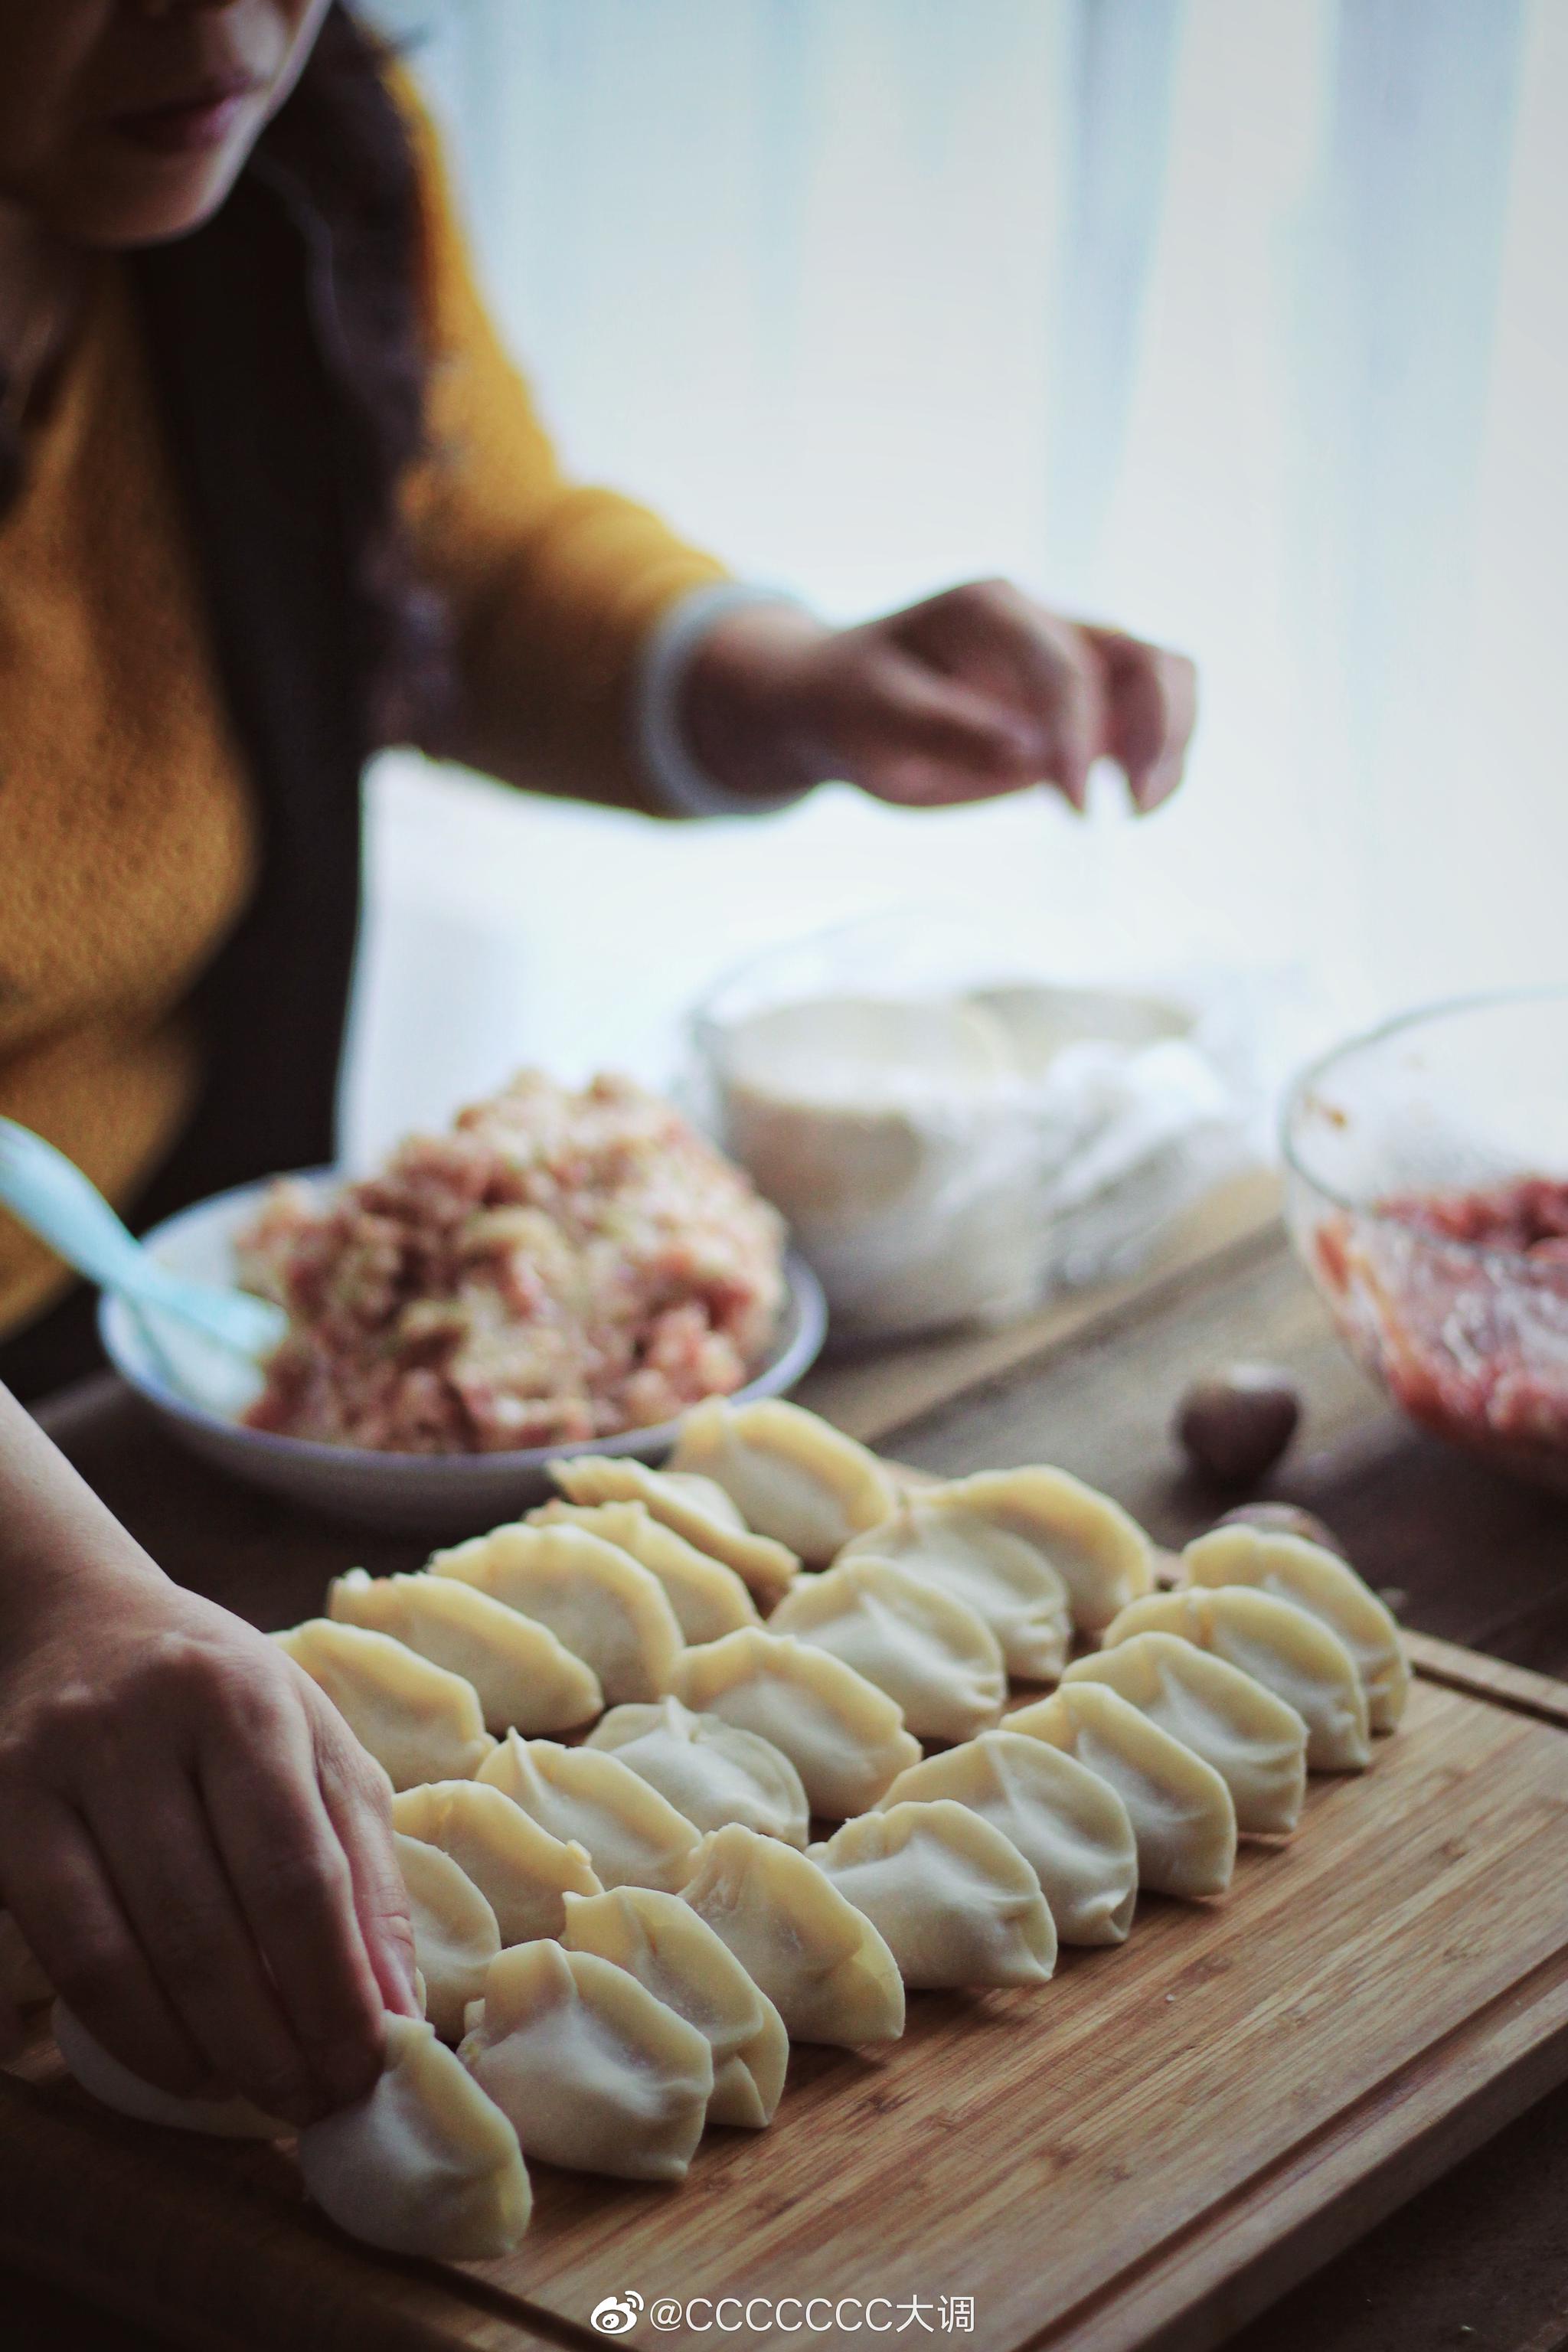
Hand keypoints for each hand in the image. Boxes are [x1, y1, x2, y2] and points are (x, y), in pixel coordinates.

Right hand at [0, 1391, 416, 2123]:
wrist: (80, 1620)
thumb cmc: (225, 1697)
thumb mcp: (317, 1743)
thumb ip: (365, 1865)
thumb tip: (398, 2009)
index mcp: (244, 1698)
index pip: (296, 1871)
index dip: (334, 1985)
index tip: (369, 2065)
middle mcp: (144, 1726)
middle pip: (210, 1924)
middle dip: (271, 2038)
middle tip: (313, 2103)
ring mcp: (57, 1770)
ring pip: (125, 1951)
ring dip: (197, 2050)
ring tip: (252, 2094)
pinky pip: (60, 1951)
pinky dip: (123, 2030)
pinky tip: (175, 2064)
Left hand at [680, 580, 1196, 813]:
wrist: (838, 703)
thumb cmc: (851, 704)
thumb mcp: (877, 717)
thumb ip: (949, 729)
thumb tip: (1033, 755)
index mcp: (992, 609)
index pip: (1065, 665)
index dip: (1079, 734)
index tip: (1074, 807)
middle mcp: (1044, 625)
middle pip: (1143, 654)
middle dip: (1159, 726)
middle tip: (1133, 804)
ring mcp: (1068, 663)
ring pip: (1162, 680)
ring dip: (1171, 742)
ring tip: (1137, 808)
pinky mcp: (1078, 709)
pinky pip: (1145, 722)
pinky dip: (1156, 762)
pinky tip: (1131, 807)